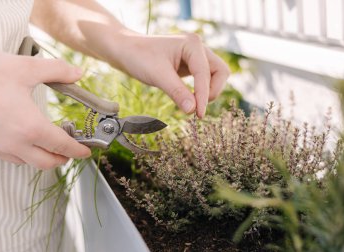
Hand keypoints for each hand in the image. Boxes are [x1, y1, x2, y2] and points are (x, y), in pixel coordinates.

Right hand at [0, 52, 90, 168]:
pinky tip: (26, 141)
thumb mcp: (25, 67)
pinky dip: (26, 155)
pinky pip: (11, 158)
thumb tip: (79, 73)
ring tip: (50, 144)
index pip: (62, 146)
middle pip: (47, 163)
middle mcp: (15, 143)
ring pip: (28, 163)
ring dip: (44, 157)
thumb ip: (57, 71)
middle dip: (63, 158)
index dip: (77, 150)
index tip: (87, 152)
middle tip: (71, 148)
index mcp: (30, 127)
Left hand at [112, 33, 229, 117]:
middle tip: (197, 108)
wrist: (124, 51)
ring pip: (215, 76)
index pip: (206, 74)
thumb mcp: (158, 76)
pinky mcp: (189, 65)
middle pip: (220, 72)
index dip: (204, 96)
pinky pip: (203, 80)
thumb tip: (193, 111)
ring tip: (192, 105)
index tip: (199, 115)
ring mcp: (194, 56)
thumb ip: (177, 92)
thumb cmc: (139, 57)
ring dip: (208, 91)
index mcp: (192, 44)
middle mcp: (197, 48)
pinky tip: (189, 100)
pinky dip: (200, 91)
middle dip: (212, 91)